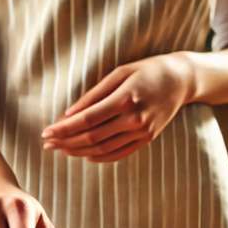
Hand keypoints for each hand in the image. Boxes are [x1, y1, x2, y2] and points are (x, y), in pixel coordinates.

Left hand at [41, 53, 194, 161]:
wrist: (181, 81)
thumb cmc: (148, 70)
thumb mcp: (120, 73)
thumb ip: (94, 94)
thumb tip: (69, 114)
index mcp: (125, 98)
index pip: (87, 120)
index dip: (64, 128)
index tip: (46, 131)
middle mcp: (134, 119)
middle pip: (92, 137)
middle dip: (66, 142)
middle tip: (47, 143)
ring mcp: (142, 132)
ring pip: (103, 149)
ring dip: (78, 151)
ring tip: (60, 150)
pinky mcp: (147, 139)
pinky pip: (119, 154)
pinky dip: (99, 157)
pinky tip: (84, 155)